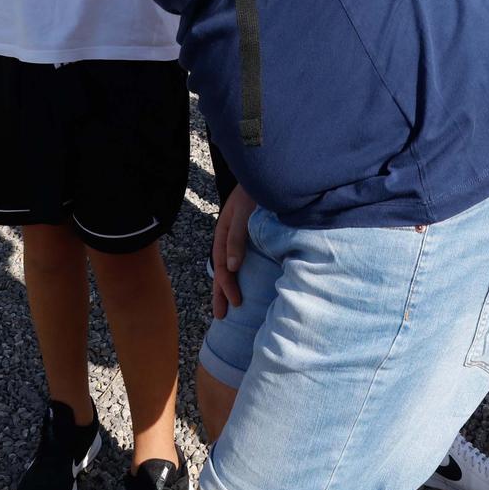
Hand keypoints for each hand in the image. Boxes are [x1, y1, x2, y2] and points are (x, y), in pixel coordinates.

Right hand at [210, 185, 256, 318]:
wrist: (267, 173)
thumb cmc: (255, 190)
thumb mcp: (243, 212)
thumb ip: (237, 238)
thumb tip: (232, 268)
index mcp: (224, 233)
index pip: (223, 266)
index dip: (227, 286)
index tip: (236, 303)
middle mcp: (229, 237)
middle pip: (223, 269)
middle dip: (221, 292)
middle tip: (221, 316)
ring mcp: (238, 236)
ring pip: (229, 265)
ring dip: (228, 285)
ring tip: (227, 306)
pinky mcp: (249, 235)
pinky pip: (239, 258)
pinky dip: (238, 273)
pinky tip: (240, 281)